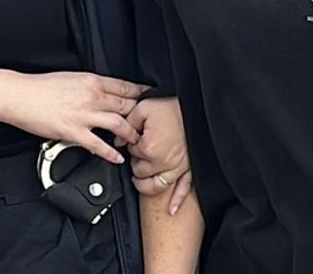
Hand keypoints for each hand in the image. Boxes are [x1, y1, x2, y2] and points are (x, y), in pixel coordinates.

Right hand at [0, 72, 148, 163]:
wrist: (20, 96)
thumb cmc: (42, 87)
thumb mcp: (72, 78)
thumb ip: (92, 85)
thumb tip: (106, 91)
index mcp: (93, 80)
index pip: (126, 87)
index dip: (142, 94)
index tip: (150, 100)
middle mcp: (92, 96)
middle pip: (127, 105)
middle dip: (140, 115)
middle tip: (148, 124)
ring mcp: (84, 115)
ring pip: (119, 124)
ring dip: (131, 134)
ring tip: (136, 140)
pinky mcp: (74, 132)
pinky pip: (98, 145)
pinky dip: (111, 153)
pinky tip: (118, 157)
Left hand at [126, 98, 192, 214]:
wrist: (194, 102)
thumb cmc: (170, 104)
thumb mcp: (142, 107)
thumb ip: (127, 123)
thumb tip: (119, 138)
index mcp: (150, 147)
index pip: (132, 153)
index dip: (131, 144)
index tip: (135, 136)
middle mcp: (164, 161)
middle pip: (141, 171)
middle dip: (137, 162)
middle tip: (139, 150)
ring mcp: (179, 166)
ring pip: (158, 185)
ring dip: (147, 185)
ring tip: (140, 180)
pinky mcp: (190, 166)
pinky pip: (185, 187)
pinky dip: (178, 199)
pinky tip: (172, 209)